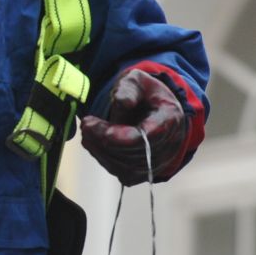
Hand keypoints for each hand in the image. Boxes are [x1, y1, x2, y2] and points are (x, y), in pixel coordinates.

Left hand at [78, 68, 185, 184]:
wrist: (155, 110)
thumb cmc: (144, 94)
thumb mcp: (136, 81)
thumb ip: (128, 89)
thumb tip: (123, 102)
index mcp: (170, 119)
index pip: (146, 137)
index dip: (117, 136)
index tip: (92, 124)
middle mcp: (169, 146)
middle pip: (133, 153)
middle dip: (102, 140)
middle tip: (85, 124)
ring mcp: (159, 163)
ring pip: (126, 168)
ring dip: (100, 151)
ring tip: (87, 131)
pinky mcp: (146, 173)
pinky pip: (123, 173)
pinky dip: (104, 159)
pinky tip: (94, 142)